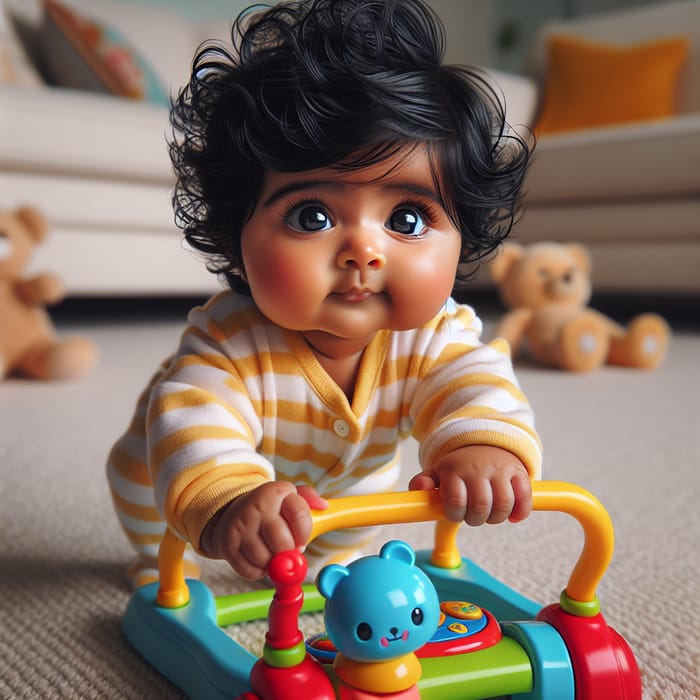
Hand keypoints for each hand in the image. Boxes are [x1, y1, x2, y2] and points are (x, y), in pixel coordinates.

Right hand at [201, 482, 327, 579]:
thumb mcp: (288, 496)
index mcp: (275, 491)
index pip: (300, 516)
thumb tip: (323, 506)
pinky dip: (258, 571)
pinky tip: (258, 558)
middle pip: (283, 543)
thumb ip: (309, 497)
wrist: (231, 513)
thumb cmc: (268, 508)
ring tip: (271, 552)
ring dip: (273, 563)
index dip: (304, 534)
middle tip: (287, 549)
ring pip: (266, 560)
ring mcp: (240, 526)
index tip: (301, 539)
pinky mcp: (227, 545)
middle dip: (289, 552)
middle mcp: (256, 506)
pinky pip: (250, 571)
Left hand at [408, 445, 531, 525]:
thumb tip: (420, 488)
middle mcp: (478, 467)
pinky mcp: (519, 473)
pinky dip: (520, 511)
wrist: (484, 444)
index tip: (456, 513)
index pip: (455, 500)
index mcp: (454, 469)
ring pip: (503, 504)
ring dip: (496, 517)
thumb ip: (423, 482)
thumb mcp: (438, 473)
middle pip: (481, 505)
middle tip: (473, 515)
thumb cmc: (459, 467)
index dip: (456, 514)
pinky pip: (524, 497)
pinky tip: (512, 516)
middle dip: (476, 518)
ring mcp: (500, 469)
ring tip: (490, 514)